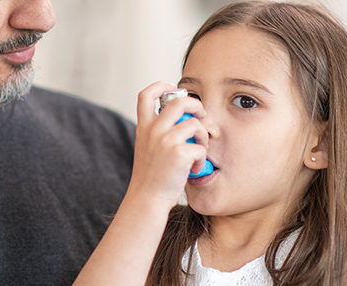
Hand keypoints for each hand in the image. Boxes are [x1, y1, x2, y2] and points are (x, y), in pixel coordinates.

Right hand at [128, 81, 208, 209]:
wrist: (147, 200)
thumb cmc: (151, 178)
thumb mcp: (147, 149)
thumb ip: (158, 133)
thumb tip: (182, 121)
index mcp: (144, 127)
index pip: (146, 95)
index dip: (160, 86)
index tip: (171, 87)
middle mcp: (153, 130)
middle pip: (179, 101)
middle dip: (196, 105)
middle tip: (201, 116)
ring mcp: (166, 141)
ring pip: (195, 123)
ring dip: (202, 136)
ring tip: (199, 150)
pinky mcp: (179, 153)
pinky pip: (201, 147)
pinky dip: (202, 158)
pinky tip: (195, 169)